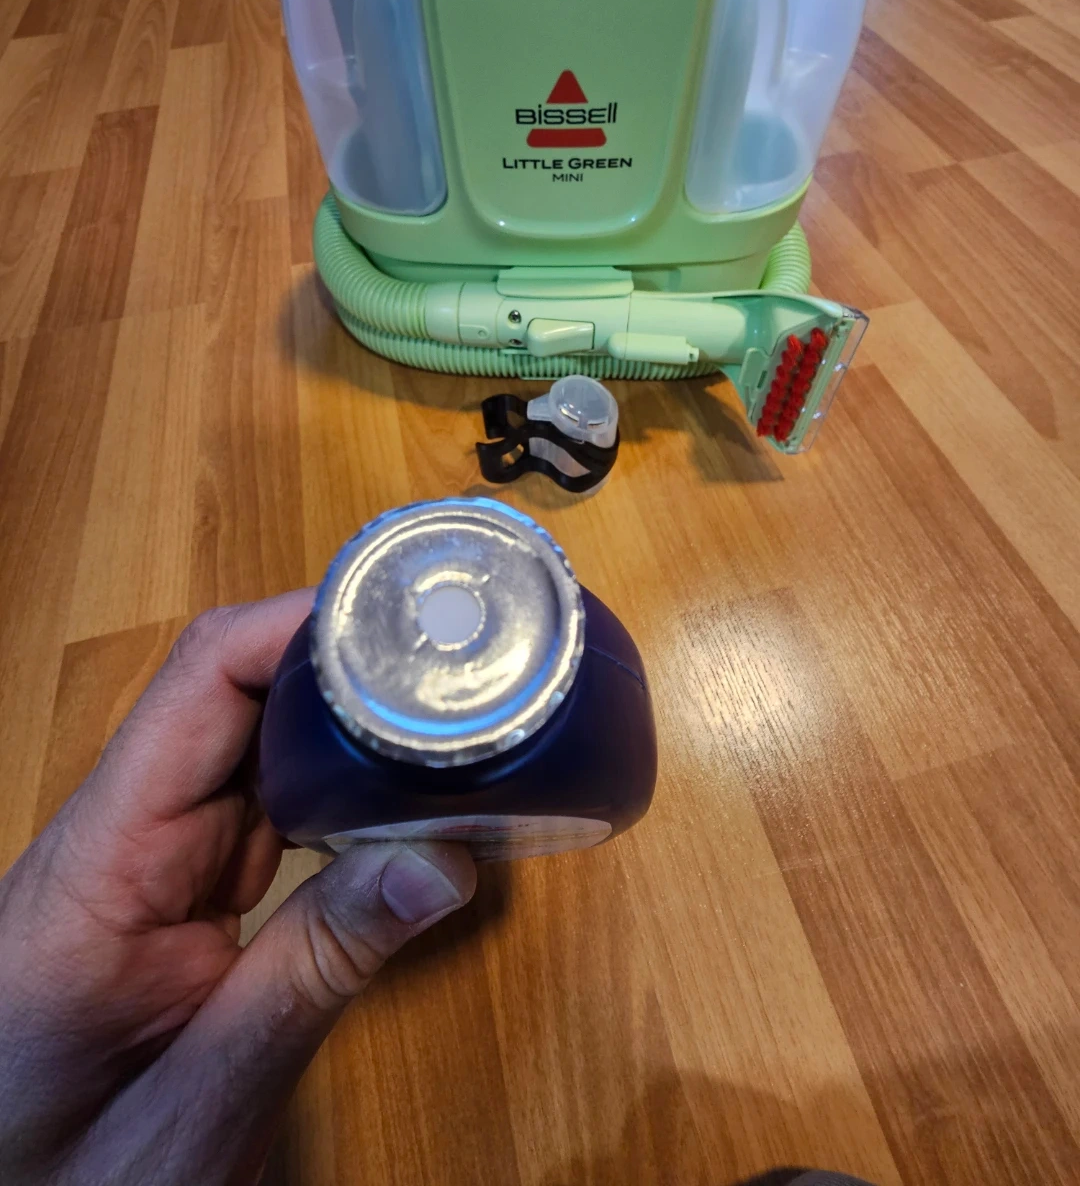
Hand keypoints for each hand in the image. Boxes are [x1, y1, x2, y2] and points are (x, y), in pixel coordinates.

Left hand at [0, 593, 476, 1185]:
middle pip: (233, 696)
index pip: (199, 685)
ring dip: (347, 724)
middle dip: (343, 666)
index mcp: (99, 864)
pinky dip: (335, 788)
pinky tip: (399, 793)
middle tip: (459, 662)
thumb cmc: (65, 1176)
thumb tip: (447, 860)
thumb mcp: (204, 1095)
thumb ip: (317, 969)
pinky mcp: (175, 888)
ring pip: (255, 745)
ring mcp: (148, 858)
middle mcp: (120, 834)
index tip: (401, 618)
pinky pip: (262, 807)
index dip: (296, 629)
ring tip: (450, 711)